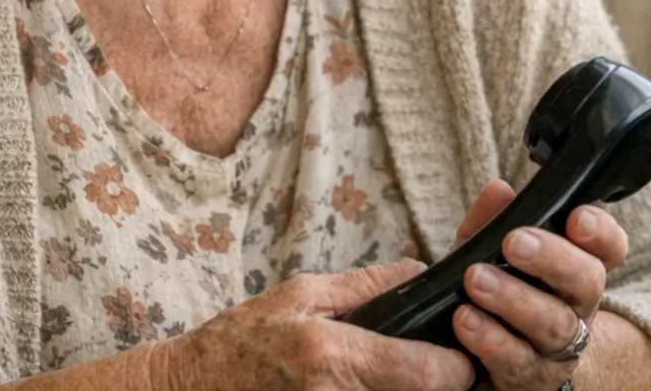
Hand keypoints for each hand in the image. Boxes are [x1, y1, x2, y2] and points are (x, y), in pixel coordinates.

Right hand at [159, 260, 474, 390]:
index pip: (426, 374)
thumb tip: (422, 272)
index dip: (455, 368)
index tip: (458, 356)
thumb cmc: (243, 340)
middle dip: (439, 385)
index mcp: (332, 353)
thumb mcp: (303, 294)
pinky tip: (372, 386)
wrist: (192, 390)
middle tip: (437, 366)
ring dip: (407, 390)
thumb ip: (368, 286)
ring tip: (401, 372)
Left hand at [449, 180, 630, 390]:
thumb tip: (499, 191)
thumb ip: (490, 223)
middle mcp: (577, 309)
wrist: (480, 366)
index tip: (577, 217)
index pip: (609, 248)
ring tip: (476, 279)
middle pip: (588, 281)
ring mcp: (559, 350)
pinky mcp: (531, 381)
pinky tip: (465, 320)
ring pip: (555, 324)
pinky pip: (518, 362)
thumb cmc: (491, 297)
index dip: (602, 232)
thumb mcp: (485, 255)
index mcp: (575, 270)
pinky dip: (491, 340)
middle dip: (553, 258)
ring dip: (515, 299)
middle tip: (515, 242)